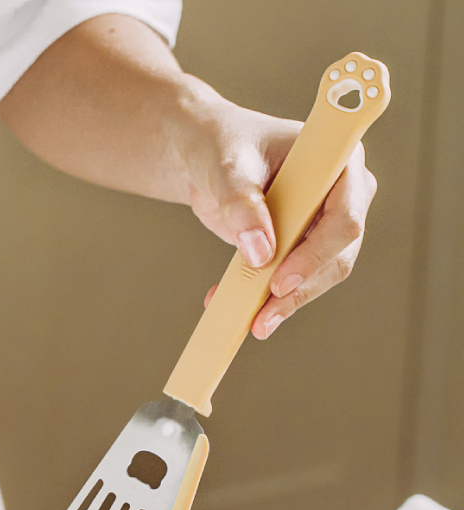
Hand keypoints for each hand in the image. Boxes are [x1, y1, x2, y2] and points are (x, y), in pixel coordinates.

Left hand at [180, 84, 377, 338]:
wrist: (204, 157)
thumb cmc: (221, 146)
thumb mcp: (226, 168)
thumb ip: (242, 204)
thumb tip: (261, 253)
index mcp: (337, 161)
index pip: (345, 216)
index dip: (317, 253)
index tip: (281, 281)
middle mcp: (341, 194)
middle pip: (338, 254)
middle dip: (301, 289)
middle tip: (264, 317)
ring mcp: (323, 224)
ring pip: (318, 276)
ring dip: (285, 304)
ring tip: (252, 323)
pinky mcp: (300, 247)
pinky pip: (291, 281)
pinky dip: (264, 299)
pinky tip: (231, 305)